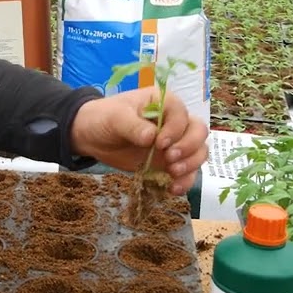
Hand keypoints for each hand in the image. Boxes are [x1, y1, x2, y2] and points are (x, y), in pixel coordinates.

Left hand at [69, 87, 208, 195]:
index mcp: (164, 103)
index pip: (182, 114)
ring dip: (191, 165)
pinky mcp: (170, 162)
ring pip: (198, 152)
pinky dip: (185, 181)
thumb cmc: (105, 118)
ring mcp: (175, 142)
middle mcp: (175, 121)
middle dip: (189, 148)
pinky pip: (187, 171)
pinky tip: (173, 189)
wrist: (93, 136)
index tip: (159, 144)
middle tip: (170, 160)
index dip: (175, 130)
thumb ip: (132, 125)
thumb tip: (151, 137)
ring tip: (173, 174)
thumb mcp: (115, 117)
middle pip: (198, 132)